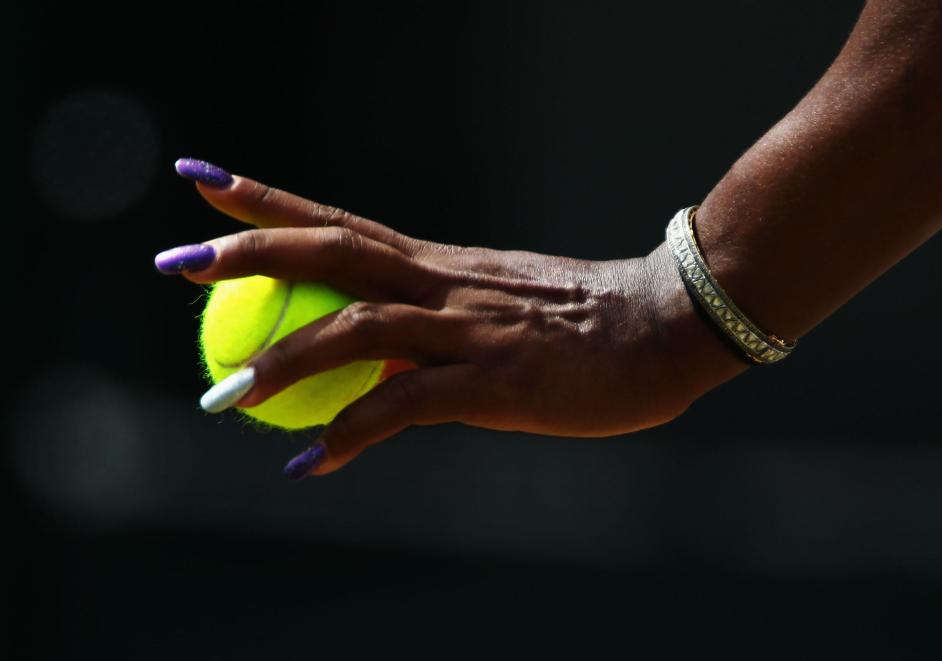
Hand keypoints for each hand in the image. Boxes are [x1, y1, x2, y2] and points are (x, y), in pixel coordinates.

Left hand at [157, 159, 747, 477]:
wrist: (665, 329)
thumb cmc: (589, 321)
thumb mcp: (501, 309)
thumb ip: (440, 323)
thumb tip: (387, 353)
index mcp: (442, 263)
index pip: (340, 222)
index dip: (270, 202)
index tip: (206, 183)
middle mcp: (444, 283)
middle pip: (333, 252)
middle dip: (251, 250)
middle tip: (176, 262)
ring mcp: (467, 329)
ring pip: (357, 327)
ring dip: (283, 358)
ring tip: (221, 395)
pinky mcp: (493, 382)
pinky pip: (405, 406)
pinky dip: (352, 433)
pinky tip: (312, 463)